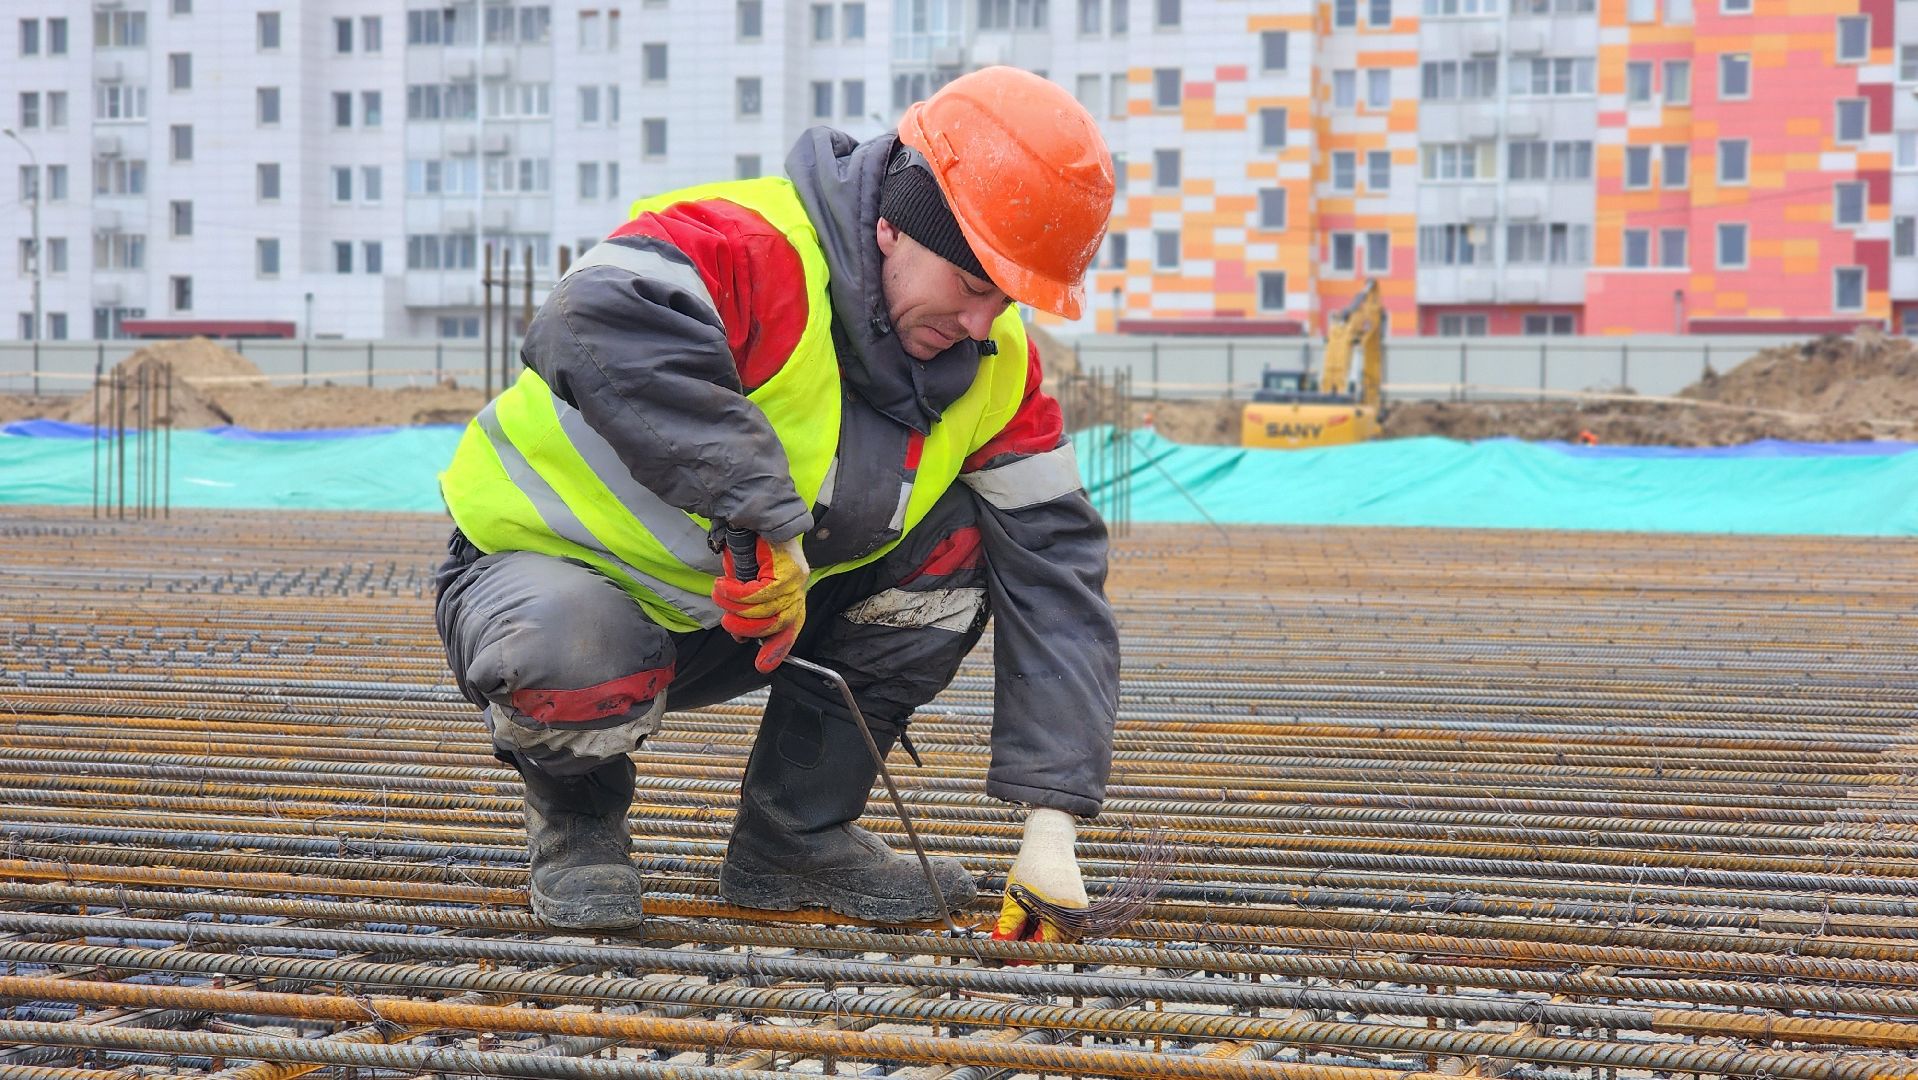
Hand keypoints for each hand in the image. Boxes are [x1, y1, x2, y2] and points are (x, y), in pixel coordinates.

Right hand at [713, 535, 808, 672]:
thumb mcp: (748, 580)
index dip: (777, 648)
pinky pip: (757, 594)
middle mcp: (799, 586)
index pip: (791, 625)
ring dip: (734, 608)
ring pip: (764, 610)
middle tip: (727, 621)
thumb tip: (742, 637)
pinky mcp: (785, 569)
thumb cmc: (747, 543)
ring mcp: (795, 577)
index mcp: (793, 590)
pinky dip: (735, 594)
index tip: (762, 666)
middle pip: (777, 623)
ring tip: (719, 595)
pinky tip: (723, 585)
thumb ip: (749, 607)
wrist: (751, 509)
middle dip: (748, 628)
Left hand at [993, 807, 1086, 948]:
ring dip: (1035, 936)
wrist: (1049, 840)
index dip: (1024, 953)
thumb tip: (1000, 944)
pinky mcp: (1076, 905)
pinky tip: (1028, 919)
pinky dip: (1044, 925)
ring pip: (1055, 935)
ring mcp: (1078, 910)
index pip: (1044, 946)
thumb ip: (1009, 924)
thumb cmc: (1032, 864)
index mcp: (1062, 913)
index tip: (1008, 955)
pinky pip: (1060, 924)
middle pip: (1052, 944)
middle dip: (1029, 945)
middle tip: (1008, 941)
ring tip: (1016, 927)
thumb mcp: (1015, 896)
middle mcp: (1076, 915)